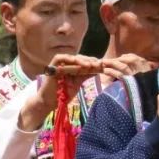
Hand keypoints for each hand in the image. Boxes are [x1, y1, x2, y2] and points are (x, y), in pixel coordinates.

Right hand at [21, 54, 148, 130]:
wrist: (50, 101)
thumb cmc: (64, 93)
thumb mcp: (79, 82)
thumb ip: (88, 74)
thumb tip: (101, 68)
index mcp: (76, 66)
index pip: (88, 62)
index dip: (98, 64)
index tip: (108, 67)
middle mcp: (69, 63)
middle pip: (83, 58)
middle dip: (93, 61)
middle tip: (102, 64)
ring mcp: (61, 62)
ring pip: (75, 57)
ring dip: (84, 60)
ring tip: (92, 65)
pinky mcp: (53, 64)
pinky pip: (62, 58)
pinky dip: (71, 59)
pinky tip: (80, 63)